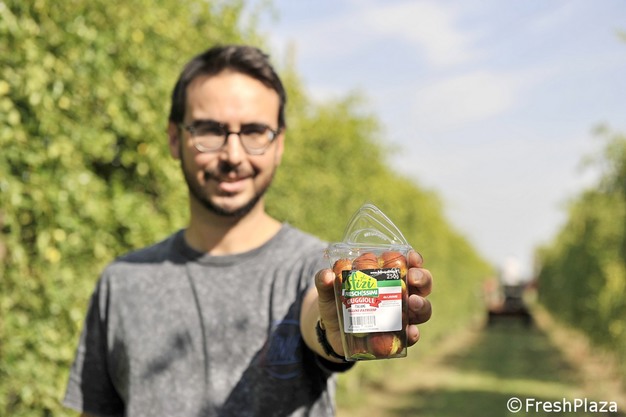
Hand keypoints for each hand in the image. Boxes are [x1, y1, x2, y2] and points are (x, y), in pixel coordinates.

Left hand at [313, 249, 432, 354]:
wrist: (332, 332)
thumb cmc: (335, 302)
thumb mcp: (328, 290)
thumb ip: (324, 281)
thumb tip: (327, 275)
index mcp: (388, 275)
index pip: (408, 263)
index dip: (414, 259)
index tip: (412, 257)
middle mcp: (401, 294)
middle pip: (422, 284)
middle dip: (422, 279)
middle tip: (413, 278)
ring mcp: (402, 315)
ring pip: (422, 309)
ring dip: (421, 305)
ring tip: (413, 303)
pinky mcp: (397, 336)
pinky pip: (411, 335)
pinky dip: (413, 334)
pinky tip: (410, 332)